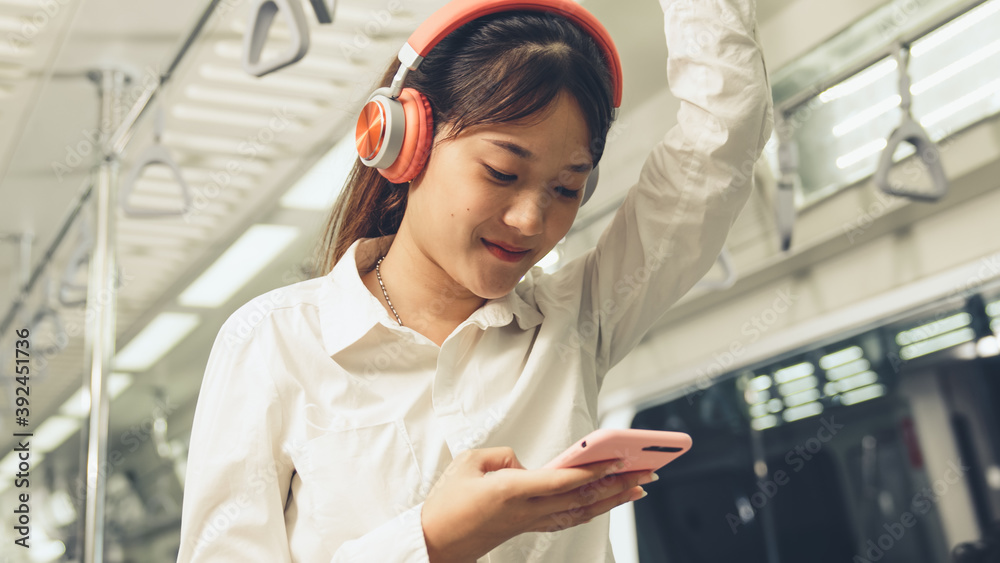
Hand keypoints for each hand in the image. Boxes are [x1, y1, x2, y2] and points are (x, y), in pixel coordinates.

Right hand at [420, 446, 653, 562]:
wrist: (435, 541)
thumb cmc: (447, 503)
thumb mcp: (469, 462)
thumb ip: (503, 455)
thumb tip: (526, 463)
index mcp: (512, 492)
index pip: (561, 480)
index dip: (592, 470)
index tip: (617, 459)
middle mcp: (527, 511)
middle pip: (582, 497)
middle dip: (617, 484)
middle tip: (646, 471)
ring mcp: (530, 523)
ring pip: (580, 512)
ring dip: (612, 499)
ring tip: (637, 487)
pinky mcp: (527, 528)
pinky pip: (567, 519)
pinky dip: (591, 510)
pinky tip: (605, 503)